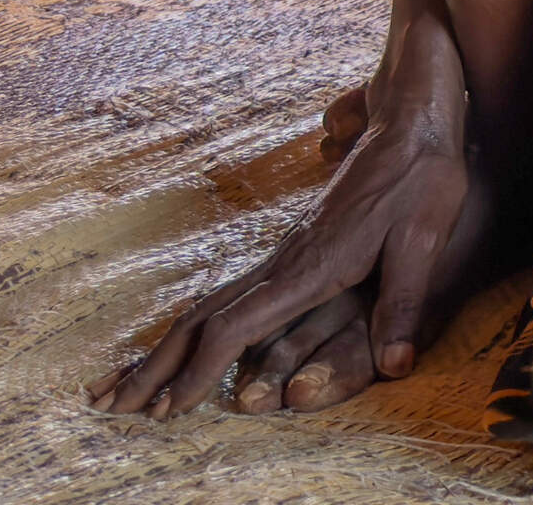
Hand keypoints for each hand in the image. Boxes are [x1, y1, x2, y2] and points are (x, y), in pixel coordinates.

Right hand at [89, 24, 505, 416]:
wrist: (409, 124)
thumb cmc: (420, 179)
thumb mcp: (422, 240)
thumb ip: (403, 302)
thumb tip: (395, 366)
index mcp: (308, 267)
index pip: (235, 326)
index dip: (199, 370)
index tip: (168, 407)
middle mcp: (284, 263)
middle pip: (201, 320)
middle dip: (156, 366)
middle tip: (110, 406)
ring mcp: (283, 256)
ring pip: (208, 307)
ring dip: (166, 348)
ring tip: (127, 385)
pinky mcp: (292, 252)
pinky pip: (229, 296)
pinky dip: (196, 328)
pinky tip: (186, 345)